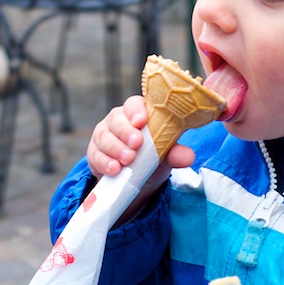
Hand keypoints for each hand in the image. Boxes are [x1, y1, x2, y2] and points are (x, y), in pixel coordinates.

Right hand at [86, 95, 194, 217]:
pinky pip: (96, 155)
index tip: (141, 121)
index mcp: (139, 114)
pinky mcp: (95, 153)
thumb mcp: (167, 156)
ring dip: (116, 148)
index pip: (134, 104)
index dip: (136, 110)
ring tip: (127, 160)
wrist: (138, 180)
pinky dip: (105, 162)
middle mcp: (119, 120)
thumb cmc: (154, 157)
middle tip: (136, 144)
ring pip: (105, 137)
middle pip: (117, 119)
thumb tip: (188, 157)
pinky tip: (114, 169)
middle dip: (126, 132)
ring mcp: (105, 135)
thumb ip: (175, 153)